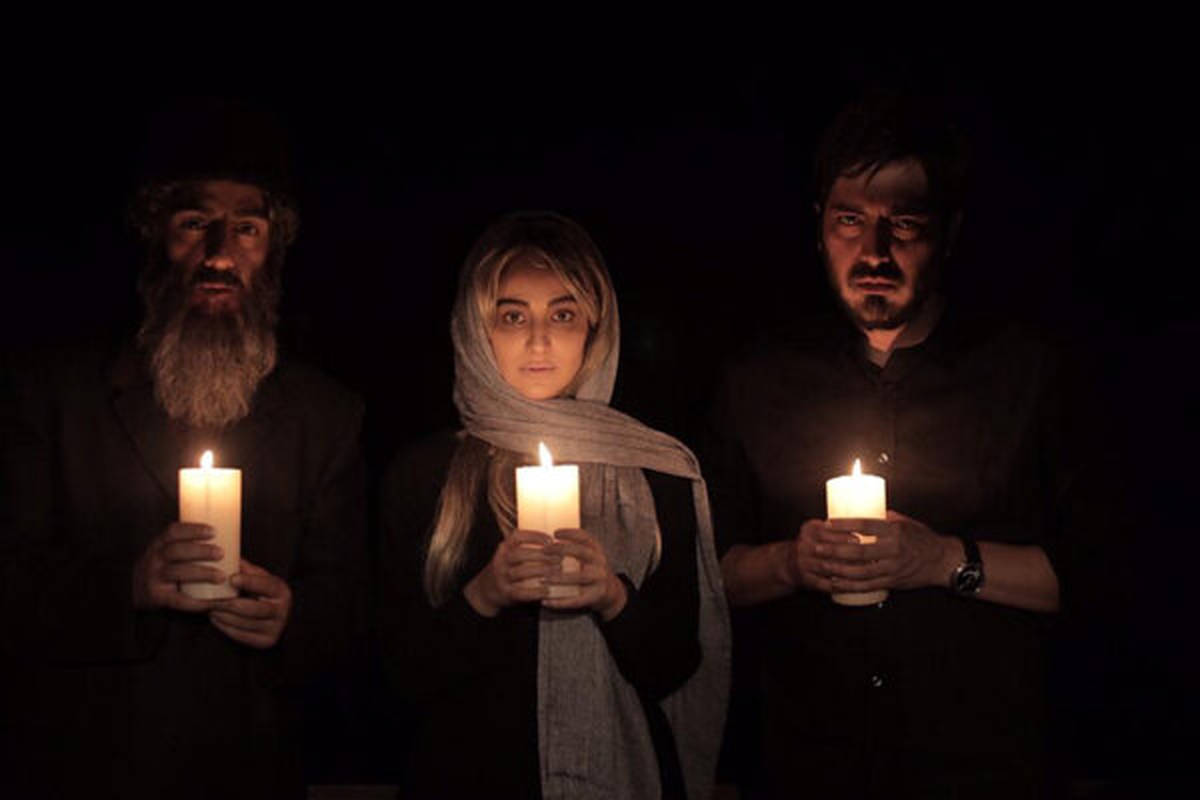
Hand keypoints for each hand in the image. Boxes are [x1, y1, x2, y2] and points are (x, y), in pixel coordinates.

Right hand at [132, 522, 224, 611]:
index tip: (214, 531)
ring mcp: (153, 578)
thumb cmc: (163, 568)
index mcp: (159, 544)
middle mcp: (153, 559)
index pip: (172, 532)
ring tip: (221, 576)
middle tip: (221, 553)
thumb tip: (230, 539)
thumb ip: (189, 546)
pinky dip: (196, 601)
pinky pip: (177, 599)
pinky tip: (212, 602)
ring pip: (176, 572)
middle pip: (175, 551)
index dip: (192, 530)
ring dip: (201, 573)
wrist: (134, 592)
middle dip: (200, 551)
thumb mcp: (168, 553)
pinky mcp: (156, 598)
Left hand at [208, 559, 292, 648]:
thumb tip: (225, 553)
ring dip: (223, 616)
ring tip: (209, 608)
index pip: (265, 585)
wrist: (280, 617)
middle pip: (251, 608)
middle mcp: (282, 611)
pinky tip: (215, 619)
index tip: (231, 578)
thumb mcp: (261, 578)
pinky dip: (225, 627)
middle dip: (228, 604)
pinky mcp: (267, 642)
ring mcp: (276, 628)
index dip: (249, 582)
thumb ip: (246, 569)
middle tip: (210, 599)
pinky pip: (241, 635)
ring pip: (243, 623)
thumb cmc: (265, 593)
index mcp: (281, 591)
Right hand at [463, 529, 555, 616]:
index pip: (517, 536)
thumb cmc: (506, 568)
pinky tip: (546, 591)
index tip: (550, 540)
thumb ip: (526, 547)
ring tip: (556, 571)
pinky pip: (520, 592)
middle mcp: (500, 560)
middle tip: (558, 558)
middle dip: (541, 555)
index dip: (534, 536)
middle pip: (520, 554)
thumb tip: (554, 542)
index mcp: (504, 548)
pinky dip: (534, 592)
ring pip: (520, 572)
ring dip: (540, 571)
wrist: (486, 590)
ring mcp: (501, 577)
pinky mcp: (505, 592)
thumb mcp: (510, 554)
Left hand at [541, 528, 627, 620]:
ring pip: (579, 577)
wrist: (612, 592)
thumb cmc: (592, 571)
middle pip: (581, 552)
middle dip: (561, 550)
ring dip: (560, 578)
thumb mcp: (589, 556)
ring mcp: (599, 579)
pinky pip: (576, 600)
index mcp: (596, 551)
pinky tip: (546, 602)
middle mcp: (600, 562)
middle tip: (544, 551)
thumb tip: (548, 540)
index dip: (570, 533)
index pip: (585, 537)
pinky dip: (560, 602)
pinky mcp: (596, 596)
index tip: (555, 533)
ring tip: (543, 579)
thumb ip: (574, 548)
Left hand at [815, 511, 954, 592]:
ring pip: (860, 571)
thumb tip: (862, 510)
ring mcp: (893, 568)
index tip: (828, 523)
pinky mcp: (893, 582)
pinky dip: (850, 585)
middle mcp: (893, 550)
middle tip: (817, 546)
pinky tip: (836, 582)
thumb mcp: (905, 522)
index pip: (866, 525)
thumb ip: (884, 518)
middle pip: (859, 551)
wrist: (942, 561)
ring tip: (822, 564)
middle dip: (835, 549)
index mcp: (895, 531)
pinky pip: (867, 585)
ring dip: (838, 569)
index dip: (845, 524)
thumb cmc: (922, 538)